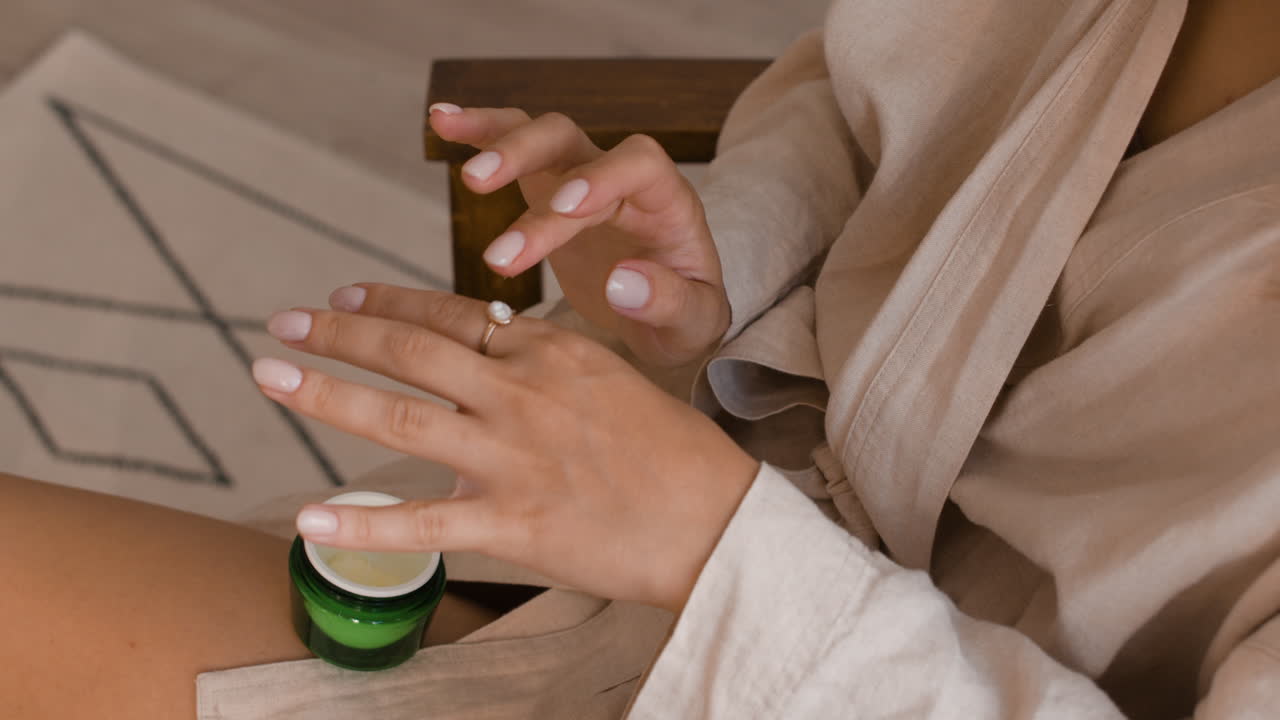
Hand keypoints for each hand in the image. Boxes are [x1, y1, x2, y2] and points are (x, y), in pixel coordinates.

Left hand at [254, 284, 758, 611]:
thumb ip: (546, 360)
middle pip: (410, 352)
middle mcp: (520, 394)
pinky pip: (423, 524)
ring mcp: (512, 458)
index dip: (386, 302)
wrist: (717, 518)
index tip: (341, 297)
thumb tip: (494, 338)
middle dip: (336, 333)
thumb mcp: (611, 376)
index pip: (449, 313)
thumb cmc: (674, 451)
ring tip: (268, 377)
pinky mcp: (513, 524)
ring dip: (325, 394)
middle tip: (282, 323)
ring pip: (399, 419)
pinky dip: (362, 523)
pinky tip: (309, 517)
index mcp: (547, 353)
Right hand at [429, 103, 730, 366]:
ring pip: (537, 136)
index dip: (601, 177)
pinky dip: (480, 133)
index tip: (566, 207)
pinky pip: (515, 147)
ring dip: (494, 139)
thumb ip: (668, 302)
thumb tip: (622, 281)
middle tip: (478, 185)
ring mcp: (582, 177)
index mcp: (667, 202)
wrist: (669, 317)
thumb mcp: (693, 322)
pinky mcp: (550, 188)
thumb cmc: (685, 318)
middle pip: (572, 140)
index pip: (637, 165)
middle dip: (524, 156)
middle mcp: (621, 178)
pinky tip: (441, 123)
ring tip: (446, 138)